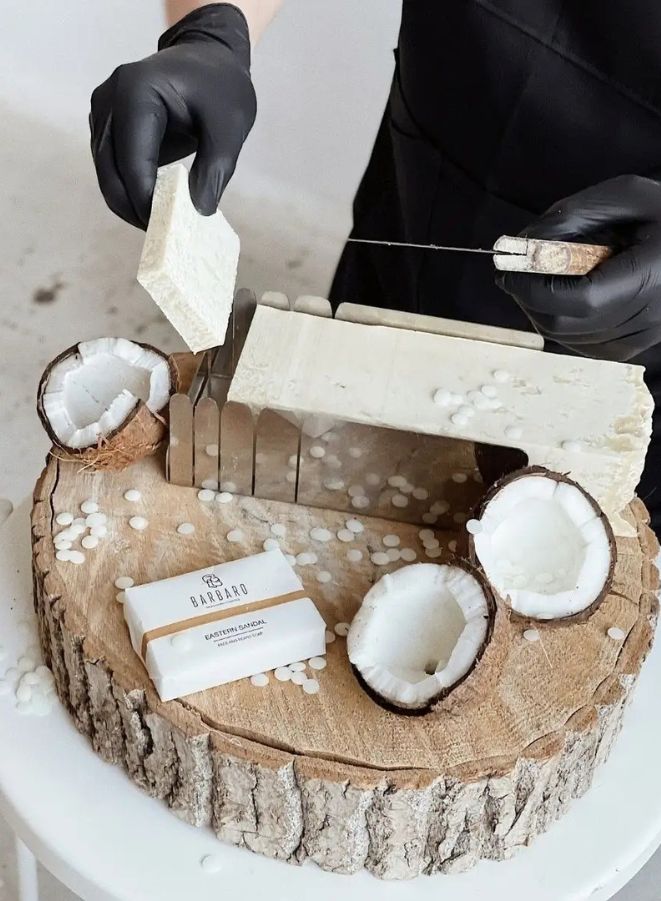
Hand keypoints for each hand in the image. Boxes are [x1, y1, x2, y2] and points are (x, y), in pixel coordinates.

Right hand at [90, 3, 255, 227]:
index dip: (144, 198)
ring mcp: (102, 112)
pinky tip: (154, 207)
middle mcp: (109, 100)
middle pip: (109, 170)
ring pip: (105, 174)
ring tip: (161, 224)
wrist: (207, 58)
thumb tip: (199, 211)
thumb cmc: (221, 87)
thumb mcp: (230, 127)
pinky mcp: (106, 126)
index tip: (166, 228)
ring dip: (128, 204)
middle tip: (163, 235)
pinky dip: (129, 191)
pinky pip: (111, 168)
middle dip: (133, 208)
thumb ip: (216, 169)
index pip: (130, 157)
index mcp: (136, 91)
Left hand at [496, 175, 660, 360]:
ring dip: (541, 312)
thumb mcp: (626, 195)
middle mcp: (650, 315)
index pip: (579, 299)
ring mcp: (643, 337)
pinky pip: (583, 346)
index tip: (507, 271)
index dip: (534, 289)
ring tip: (541, 280)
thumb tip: (523, 243)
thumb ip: (573, 215)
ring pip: (569, 339)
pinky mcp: (635, 347)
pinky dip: (560, 325)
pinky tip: (560, 299)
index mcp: (652, 275)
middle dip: (529, 300)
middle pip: (566, 325)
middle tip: (516, 275)